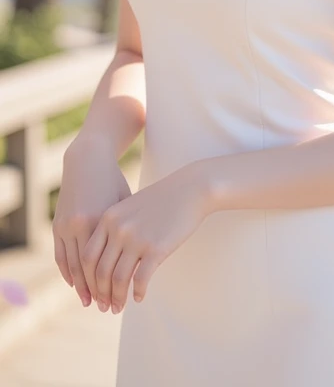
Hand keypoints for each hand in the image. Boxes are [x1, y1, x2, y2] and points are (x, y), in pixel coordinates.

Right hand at [53, 139, 131, 308]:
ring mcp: (66, 225)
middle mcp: (81, 225)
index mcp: (102, 221)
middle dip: (98, 292)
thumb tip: (141, 262)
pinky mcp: (58, 224)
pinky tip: (76, 284)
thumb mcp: (125, 205)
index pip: (105, 266)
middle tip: (108, 307)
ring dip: (81, 287)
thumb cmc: (114, 182)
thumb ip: (128, 232)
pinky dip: (67, 272)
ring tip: (92, 301)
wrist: (88, 160)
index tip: (121, 301)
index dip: (113, 287)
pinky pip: (60, 255)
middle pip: (88, 270)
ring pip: (72, 267)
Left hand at [79, 162, 211, 313]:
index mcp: (108, 218)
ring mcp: (136, 239)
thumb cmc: (161, 199)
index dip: (88, 278)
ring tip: (118, 308)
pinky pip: (141, 279)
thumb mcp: (130, 208)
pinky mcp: (156, 248)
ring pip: (118, 279)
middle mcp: (118, 229)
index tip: (93, 291)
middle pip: (100, 271)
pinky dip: (138, 292)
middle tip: (104, 307)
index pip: (88, 256)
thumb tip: (106, 259)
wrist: (190, 189)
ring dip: (117, 298)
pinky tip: (140, 297)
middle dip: (101, 293)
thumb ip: (115, 228)